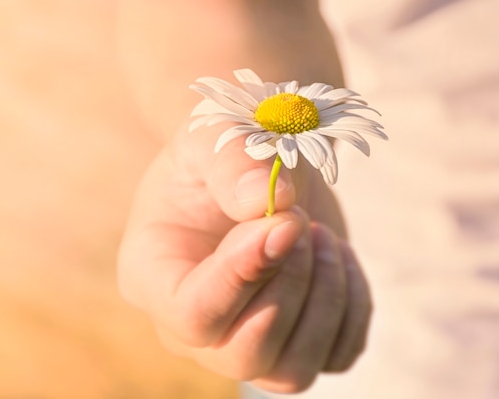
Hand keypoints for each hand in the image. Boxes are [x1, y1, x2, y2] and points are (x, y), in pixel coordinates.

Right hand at [117, 120, 371, 392]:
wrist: (256, 162)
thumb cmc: (222, 146)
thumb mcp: (214, 134)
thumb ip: (233, 162)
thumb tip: (268, 202)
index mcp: (152, 274)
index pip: (192, 314)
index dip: (243, 276)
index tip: (284, 221)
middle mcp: (191, 323)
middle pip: (242, 355)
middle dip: (289, 286)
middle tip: (299, 221)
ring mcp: (241, 338)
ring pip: (291, 371)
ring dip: (325, 300)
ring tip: (322, 236)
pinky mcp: (294, 339)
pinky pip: (336, 355)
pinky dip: (353, 306)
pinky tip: (336, 256)